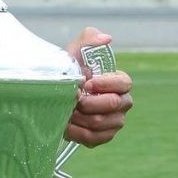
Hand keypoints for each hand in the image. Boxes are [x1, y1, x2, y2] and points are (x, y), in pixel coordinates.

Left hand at [64, 27, 132, 147]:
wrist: (54, 94)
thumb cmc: (68, 71)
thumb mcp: (74, 52)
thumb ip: (89, 40)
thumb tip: (107, 38)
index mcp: (119, 82)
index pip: (124, 83)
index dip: (105, 84)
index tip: (86, 83)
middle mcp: (121, 103)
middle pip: (113, 105)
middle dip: (89, 102)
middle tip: (73, 98)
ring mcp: (114, 122)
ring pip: (101, 123)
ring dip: (79, 116)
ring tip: (66, 109)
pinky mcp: (102, 137)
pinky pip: (93, 139)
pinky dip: (76, 132)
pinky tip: (66, 124)